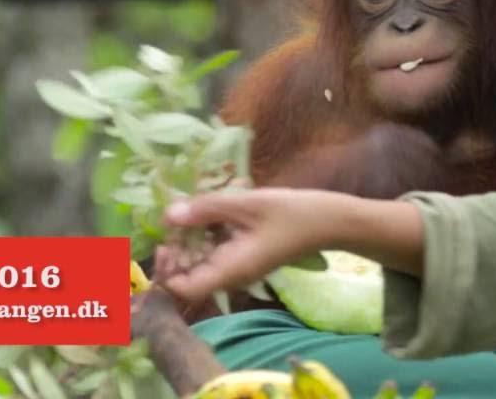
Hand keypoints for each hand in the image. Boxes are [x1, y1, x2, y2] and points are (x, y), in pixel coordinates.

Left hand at [154, 187, 345, 303]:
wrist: (329, 221)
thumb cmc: (291, 214)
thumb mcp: (245, 205)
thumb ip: (206, 210)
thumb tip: (169, 215)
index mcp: (230, 271)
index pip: (184, 290)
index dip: (167, 272)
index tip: (166, 242)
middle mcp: (232, 275)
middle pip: (189, 275)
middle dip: (178, 249)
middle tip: (178, 217)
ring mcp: (239, 266)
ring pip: (202, 260)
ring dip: (193, 237)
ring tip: (195, 207)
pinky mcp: (246, 255)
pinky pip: (218, 250)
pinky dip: (210, 233)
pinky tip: (214, 209)